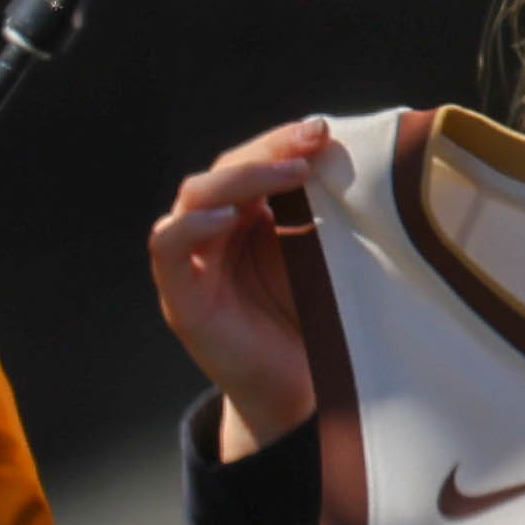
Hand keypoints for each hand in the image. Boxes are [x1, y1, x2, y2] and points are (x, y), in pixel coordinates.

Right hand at [146, 118, 342, 462]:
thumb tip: (354, 159)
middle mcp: (215, 229)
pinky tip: (226, 217)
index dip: (283, 142)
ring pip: (196, 196)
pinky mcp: (180, 296)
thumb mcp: (328, 261)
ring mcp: (194, 260)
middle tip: (311, 142)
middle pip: (226, 169)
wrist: (303, 393)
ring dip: (241, 179)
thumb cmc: (319, 324)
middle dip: (269, 151)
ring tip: (288, 174)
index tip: (323, 131)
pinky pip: (170, 246)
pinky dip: (192, 226)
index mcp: (249, 215)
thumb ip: (329, 216)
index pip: (254, 160)